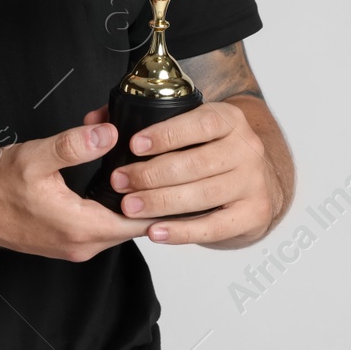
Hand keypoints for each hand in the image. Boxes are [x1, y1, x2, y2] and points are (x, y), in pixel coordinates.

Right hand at [0, 117, 155, 261]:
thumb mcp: (36, 157)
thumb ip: (74, 145)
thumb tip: (108, 133)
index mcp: (81, 227)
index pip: (141, 220)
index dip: (156, 194)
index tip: (162, 171)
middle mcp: (82, 244)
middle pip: (133, 222)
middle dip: (141, 188)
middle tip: (144, 158)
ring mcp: (74, 245)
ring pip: (116, 223)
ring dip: (123, 195)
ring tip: (125, 164)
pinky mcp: (66, 241)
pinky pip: (99, 224)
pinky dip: (106, 202)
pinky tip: (104, 178)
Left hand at [84, 98, 280, 248]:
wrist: (255, 178)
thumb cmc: (209, 148)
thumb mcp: (187, 124)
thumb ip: (139, 117)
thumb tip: (95, 120)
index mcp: (229, 119)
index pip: (200, 124)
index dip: (166, 135)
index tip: (133, 145)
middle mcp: (247, 149)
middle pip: (196, 164)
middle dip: (152, 174)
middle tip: (119, 181)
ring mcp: (253, 183)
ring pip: (202, 196)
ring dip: (160, 203)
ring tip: (129, 206)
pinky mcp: (253, 215)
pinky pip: (213, 227)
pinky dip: (181, 232)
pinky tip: (154, 230)